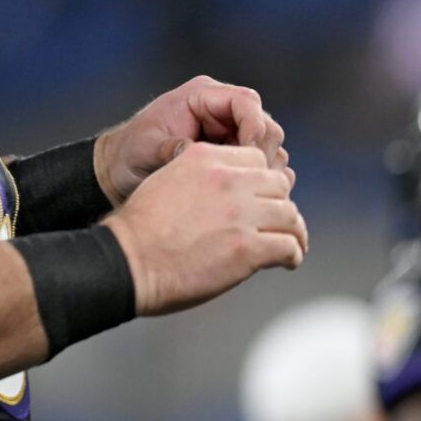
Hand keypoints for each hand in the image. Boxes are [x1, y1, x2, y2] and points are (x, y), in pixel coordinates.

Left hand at [93, 76, 289, 205]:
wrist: (121, 172)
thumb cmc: (128, 155)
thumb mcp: (145, 150)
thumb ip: (174, 149)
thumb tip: (201, 154)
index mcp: (201, 96)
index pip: (246, 102)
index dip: (255, 127)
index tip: (248, 158)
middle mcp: (221, 110)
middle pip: (265, 124)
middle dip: (262, 153)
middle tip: (250, 181)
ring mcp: (231, 132)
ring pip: (269, 146)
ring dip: (263, 169)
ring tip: (243, 191)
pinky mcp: (234, 153)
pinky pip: (262, 163)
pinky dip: (259, 179)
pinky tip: (243, 194)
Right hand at [105, 142, 306, 314]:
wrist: (127, 261)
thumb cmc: (140, 230)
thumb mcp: (168, 180)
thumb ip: (202, 178)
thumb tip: (229, 191)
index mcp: (206, 158)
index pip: (257, 160)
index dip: (264, 181)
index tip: (264, 198)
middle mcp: (228, 181)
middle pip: (279, 185)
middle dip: (281, 204)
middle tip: (280, 223)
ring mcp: (241, 214)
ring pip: (289, 215)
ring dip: (293, 231)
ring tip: (291, 244)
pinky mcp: (248, 247)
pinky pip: (288, 246)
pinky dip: (293, 255)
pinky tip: (287, 261)